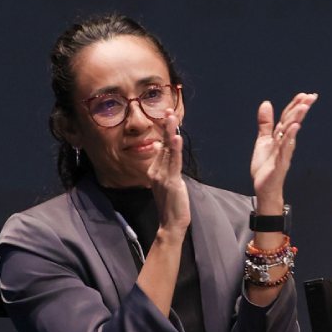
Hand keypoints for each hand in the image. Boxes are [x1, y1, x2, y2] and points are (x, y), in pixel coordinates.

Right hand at [147, 110, 189, 233]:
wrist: (170, 222)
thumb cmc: (171, 203)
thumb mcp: (166, 181)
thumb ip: (164, 165)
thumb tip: (161, 149)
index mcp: (154, 170)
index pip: (161, 146)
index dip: (165, 131)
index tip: (168, 115)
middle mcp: (156, 170)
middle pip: (163, 144)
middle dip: (166, 126)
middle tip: (169, 109)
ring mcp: (162, 175)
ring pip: (168, 150)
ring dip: (170, 132)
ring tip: (171, 117)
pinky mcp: (171, 181)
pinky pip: (174, 162)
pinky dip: (175, 149)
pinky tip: (176, 137)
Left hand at [250, 92, 317, 213]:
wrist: (264, 188)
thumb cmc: (266, 166)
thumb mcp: (263, 140)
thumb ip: (266, 123)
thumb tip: (266, 103)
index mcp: (281, 137)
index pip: (289, 117)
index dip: (296, 105)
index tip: (306, 94)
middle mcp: (285, 142)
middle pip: (293, 122)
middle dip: (301, 109)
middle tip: (311, 97)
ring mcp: (283, 152)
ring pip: (291, 133)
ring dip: (297, 119)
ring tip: (303, 107)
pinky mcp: (280, 163)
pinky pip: (285, 149)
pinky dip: (289, 138)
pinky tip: (294, 127)